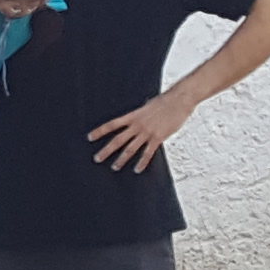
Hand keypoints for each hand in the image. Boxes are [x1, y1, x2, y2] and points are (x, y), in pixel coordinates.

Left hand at [85, 87, 199, 172]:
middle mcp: (137, 124)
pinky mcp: (158, 137)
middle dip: (106, 150)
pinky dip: (142, 162)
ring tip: (114, 167)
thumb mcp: (147, 106)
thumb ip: (140, 115)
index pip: (112, 124)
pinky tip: (137, 169)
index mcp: (133, 115)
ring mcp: (147, 132)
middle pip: (118, 140)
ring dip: (121, 159)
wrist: (179, 99)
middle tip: (97, 158)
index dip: (100, 131)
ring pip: (130, 149)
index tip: (89, 137)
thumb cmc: (165, 101)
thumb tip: (136, 119)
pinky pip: (148, 153)